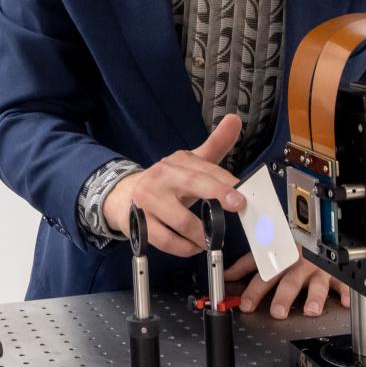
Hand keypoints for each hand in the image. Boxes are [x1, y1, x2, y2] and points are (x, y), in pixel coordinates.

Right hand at [103, 115, 246, 256]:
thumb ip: (215, 144)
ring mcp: (148, 201)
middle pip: (192, 184)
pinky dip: (184, 247)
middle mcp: (162, 177)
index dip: (225, 181)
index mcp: (177, 162)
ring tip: (213, 239)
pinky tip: (193, 246)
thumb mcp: (189, 162)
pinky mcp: (139, 223)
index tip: (242, 193)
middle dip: (217, 194)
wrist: (122, 195)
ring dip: (202, 233)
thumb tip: (235, 119)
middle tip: (238, 206)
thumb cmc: (166, 182)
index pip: (204, 169)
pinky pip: (166, 240)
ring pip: (181, 220)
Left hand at [225, 251, 349, 318]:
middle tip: (277, 312)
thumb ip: (246, 265)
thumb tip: (226, 276)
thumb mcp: (266, 250)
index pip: (263, 276)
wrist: (313, 227)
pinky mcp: (334, 273)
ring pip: (316, 284)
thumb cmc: (289, 242)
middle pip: (289, 282)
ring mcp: (317, 270)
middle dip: (283, 297)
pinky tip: (346, 302)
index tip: (246, 305)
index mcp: (280, 261)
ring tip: (311, 310)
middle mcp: (297, 266)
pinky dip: (346, 292)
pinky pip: (342, 283)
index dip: (253, 290)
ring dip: (314, 297)